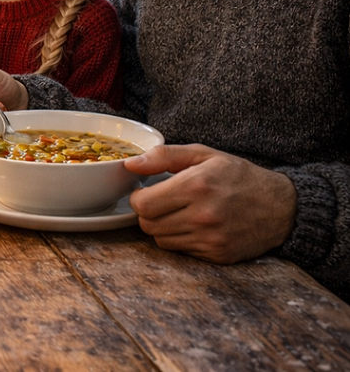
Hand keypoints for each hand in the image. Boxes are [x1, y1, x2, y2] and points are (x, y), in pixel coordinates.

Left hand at [125, 144, 297, 263]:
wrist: (282, 207)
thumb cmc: (239, 176)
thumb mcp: (204, 155)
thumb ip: (163, 157)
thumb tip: (130, 165)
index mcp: (196, 186)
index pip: (142, 204)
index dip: (139, 198)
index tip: (148, 191)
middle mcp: (203, 216)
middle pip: (148, 225)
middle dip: (149, 213)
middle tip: (164, 203)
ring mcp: (212, 239)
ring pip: (161, 240)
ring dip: (164, 227)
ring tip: (181, 213)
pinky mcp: (218, 256)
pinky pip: (182, 251)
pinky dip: (182, 240)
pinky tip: (197, 226)